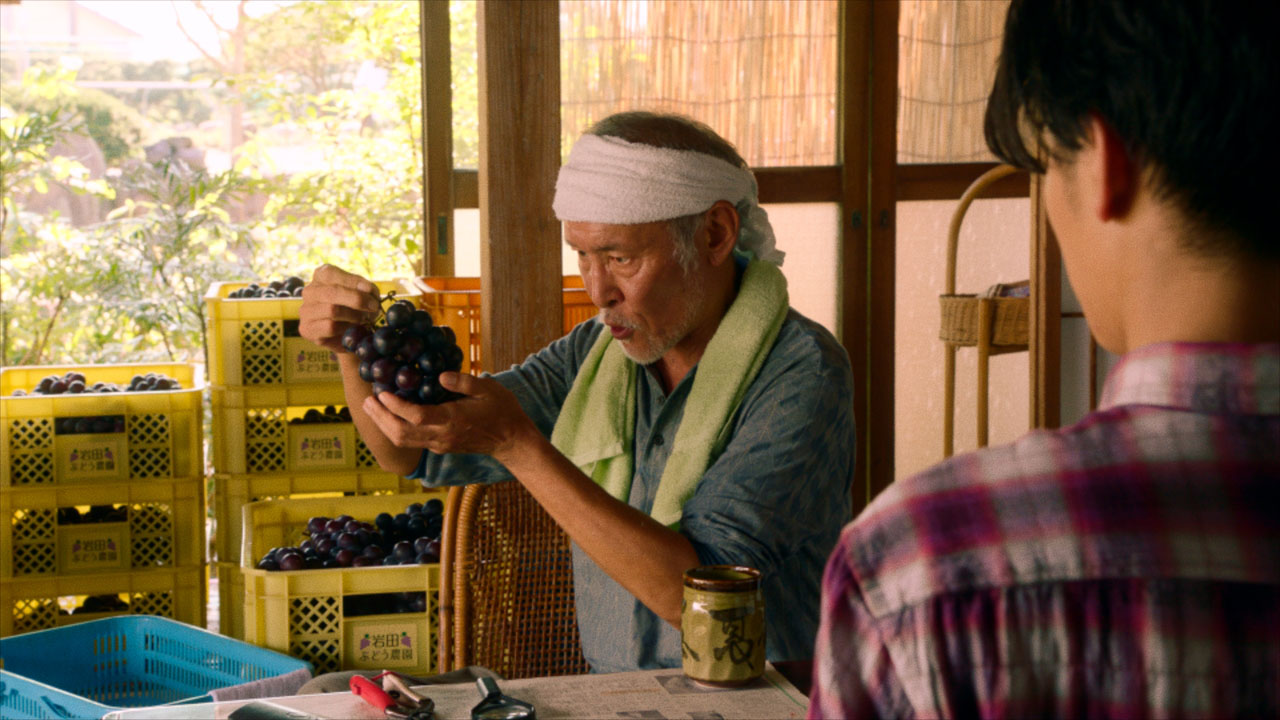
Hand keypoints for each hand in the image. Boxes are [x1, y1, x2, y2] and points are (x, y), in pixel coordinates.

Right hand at [298, 264, 381, 351]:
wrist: (346, 334)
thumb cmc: (354, 309)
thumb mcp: (361, 293)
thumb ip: (364, 289)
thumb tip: (368, 289)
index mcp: (321, 276)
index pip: (330, 273)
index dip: (352, 281)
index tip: (370, 290)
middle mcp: (310, 291)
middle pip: (332, 292)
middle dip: (357, 299)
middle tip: (373, 306)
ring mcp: (306, 311)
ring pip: (331, 310)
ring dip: (354, 315)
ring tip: (364, 319)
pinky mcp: (308, 329)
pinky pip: (330, 327)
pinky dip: (346, 328)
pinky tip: (351, 329)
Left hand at [361, 372, 539, 460]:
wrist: (511, 441)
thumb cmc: (502, 410)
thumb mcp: (488, 389)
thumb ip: (464, 382)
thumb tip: (441, 375)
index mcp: (452, 421)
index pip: (416, 416)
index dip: (395, 406)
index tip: (382, 392)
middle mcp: (441, 437)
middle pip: (401, 434)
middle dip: (381, 418)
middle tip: (367, 401)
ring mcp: (439, 444)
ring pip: (403, 441)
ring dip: (384, 425)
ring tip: (372, 407)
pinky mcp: (439, 447)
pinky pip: (411, 440)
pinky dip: (396, 428)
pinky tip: (390, 414)